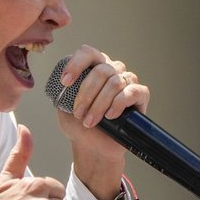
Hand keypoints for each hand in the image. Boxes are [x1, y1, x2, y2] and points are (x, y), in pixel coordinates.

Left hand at [56, 44, 149, 160]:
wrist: (94, 146)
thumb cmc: (79, 124)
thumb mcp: (63, 107)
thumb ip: (61, 92)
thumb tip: (59, 84)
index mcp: (93, 66)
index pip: (87, 53)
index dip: (76, 64)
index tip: (65, 82)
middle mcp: (112, 68)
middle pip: (101, 71)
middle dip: (86, 94)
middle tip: (78, 113)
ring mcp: (127, 80)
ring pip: (114, 83)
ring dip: (99, 104)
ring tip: (90, 121)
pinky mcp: (140, 94)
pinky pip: (132, 92)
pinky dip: (118, 104)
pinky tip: (110, 116)